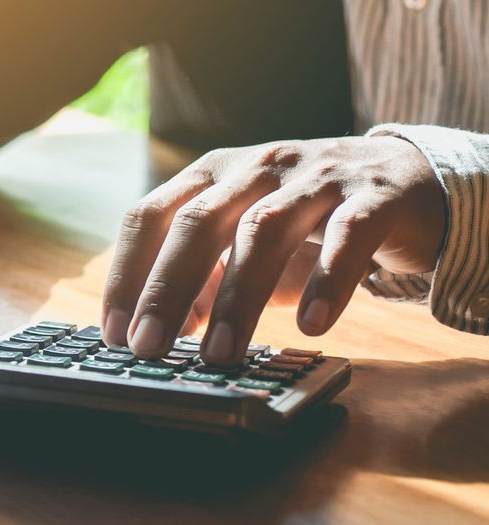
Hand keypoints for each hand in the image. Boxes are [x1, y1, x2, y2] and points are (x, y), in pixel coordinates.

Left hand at [100, 136, 445, 362]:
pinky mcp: (375, 196)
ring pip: (264, 230)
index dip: (127, 273)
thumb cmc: (310, 215)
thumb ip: (208, 277)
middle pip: (197, 223)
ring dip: (237, 298)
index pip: (149, 216)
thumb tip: (166, 329)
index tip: (114, 332)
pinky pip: (348, 235)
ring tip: (219, 356)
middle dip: (167, 287)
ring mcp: (316, 177)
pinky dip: (327, 280)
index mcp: (213, 175)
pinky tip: (311, 325)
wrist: (410, 178)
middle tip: (148, 347)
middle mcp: (256, 168)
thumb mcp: (247, 239)